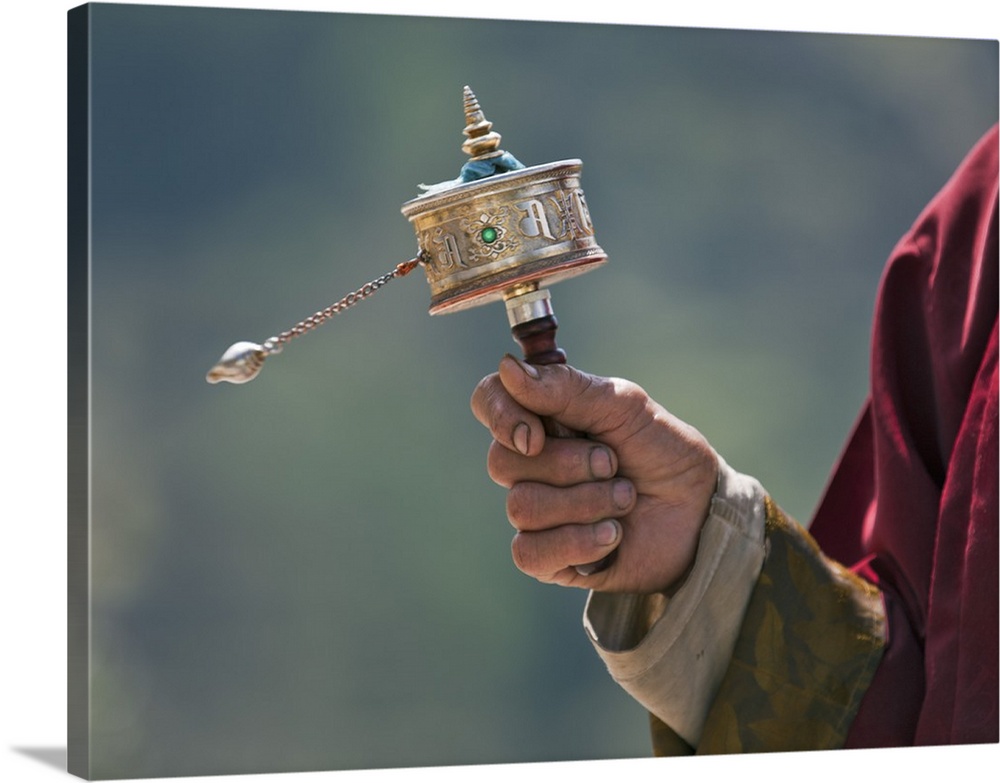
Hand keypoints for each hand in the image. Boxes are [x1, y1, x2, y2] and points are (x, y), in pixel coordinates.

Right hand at [471, 355, 718, 593]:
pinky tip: (612, 536)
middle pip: (502, 462)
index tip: (535, 433)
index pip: (488, 401)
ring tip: (625, 499)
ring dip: (585, 503)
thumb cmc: (662, 449)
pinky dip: (577, 543)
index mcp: (543, 416)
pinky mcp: (550, 558)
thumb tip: (508, 370)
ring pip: (521, 508)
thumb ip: (566, 388)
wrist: (701, 508)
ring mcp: (538, 511)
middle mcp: (531, 462)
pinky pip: (529, 554)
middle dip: (567, 465)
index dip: (500, 415)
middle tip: (613, 464)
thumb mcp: (623, 406)